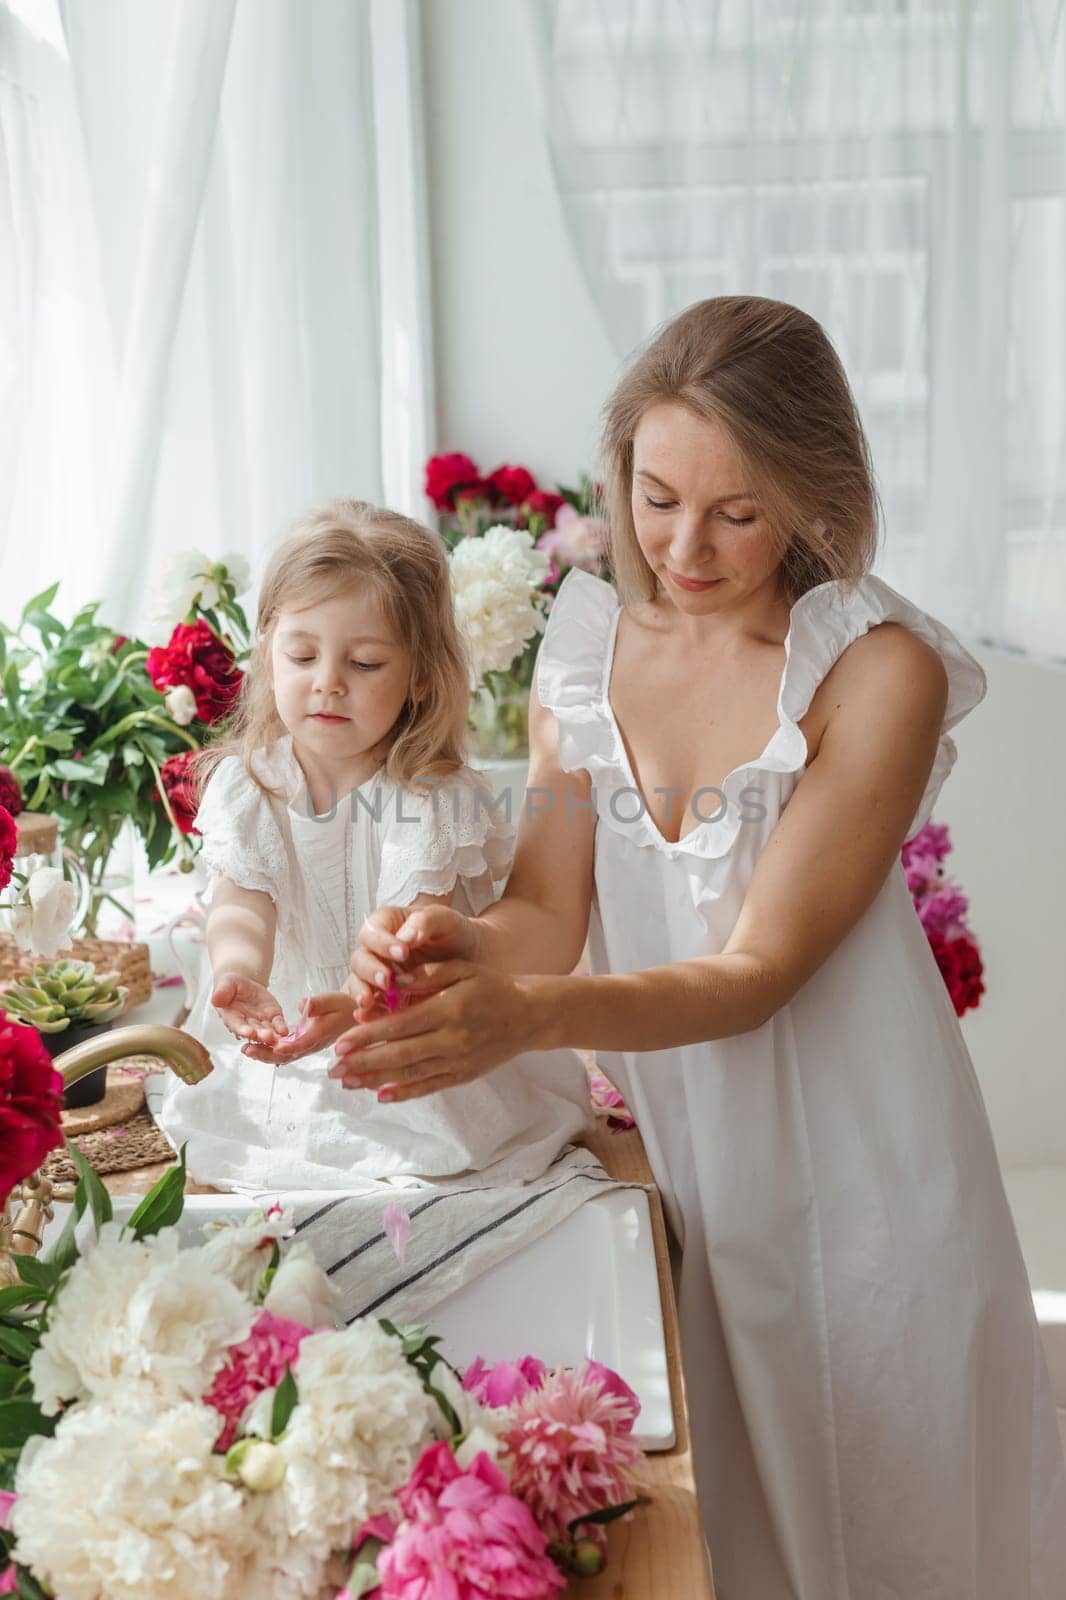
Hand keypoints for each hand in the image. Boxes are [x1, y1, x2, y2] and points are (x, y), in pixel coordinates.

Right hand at [212, 974, 288, 1046]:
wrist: (244, 985)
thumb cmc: (231, 985)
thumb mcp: (226, 984)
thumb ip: (222, 992)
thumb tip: (215, 999)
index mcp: (232, 1018)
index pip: (237, 1026)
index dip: (243, 1030)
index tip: (249, 1032)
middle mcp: (247, 1024)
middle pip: (254, 1032)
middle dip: (260, 1036)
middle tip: (267, 1037)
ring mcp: (261, 1023)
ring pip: (267, 1031)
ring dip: (272, 1036)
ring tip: (277, 1038)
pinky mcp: (273, 1017)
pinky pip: (278, 1024)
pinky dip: (281, 1028)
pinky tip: (285, 1031)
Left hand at [239, 991, 356, 1063]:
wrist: (353, 1016)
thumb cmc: (344, 1007)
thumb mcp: (333, 1000)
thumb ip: (318, 1004)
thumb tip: (302, 1005)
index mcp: (320, 1034)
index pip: (301, 1043)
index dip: (286, 1046)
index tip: (272, 1045)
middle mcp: (312, 1044)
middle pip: (288, 1055)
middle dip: (267, 1054)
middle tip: (248, 1050)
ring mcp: (308, 1047)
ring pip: (285, 1056)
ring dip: (265, 1055)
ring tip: (246, 1050)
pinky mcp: (304, 1045)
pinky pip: (286, 1053)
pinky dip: (271, 1052)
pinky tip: (256, 1048)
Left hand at [329, 961, 541, 1101]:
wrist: (530, 1015)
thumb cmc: (492, 987)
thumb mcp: (462, 969)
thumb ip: (426, 976)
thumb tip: (390, 982)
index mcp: (447, 1010)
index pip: (399, 1026)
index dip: (368, 1037)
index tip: (341, 1043)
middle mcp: (451, 1040)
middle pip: (399, 1055)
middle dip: (363, 1063)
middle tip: (333, 1069)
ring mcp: (458, 1061)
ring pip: (410, 1074)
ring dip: (375, 1080)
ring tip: (348, 1082)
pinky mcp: (464, 1075)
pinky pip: (430, 1086)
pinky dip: (405, 1093)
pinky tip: (381, 1095)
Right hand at [349, 905, 480, 1015]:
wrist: (472, 958)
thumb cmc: (456, 933)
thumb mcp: (446, 921)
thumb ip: (426, 921)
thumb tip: (405, 937)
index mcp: (388, 924)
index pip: (373, 931)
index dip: (382, 942)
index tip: (402, 952)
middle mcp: (377, 950)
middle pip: (360, 959)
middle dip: (370, 970)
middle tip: (387, 980)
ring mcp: (378, 974)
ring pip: (358, 983)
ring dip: (361, 992)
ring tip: (370, 1002)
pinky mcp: (383, 998)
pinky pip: (367, 1006)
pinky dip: (367, 1013)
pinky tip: (372, 1018)